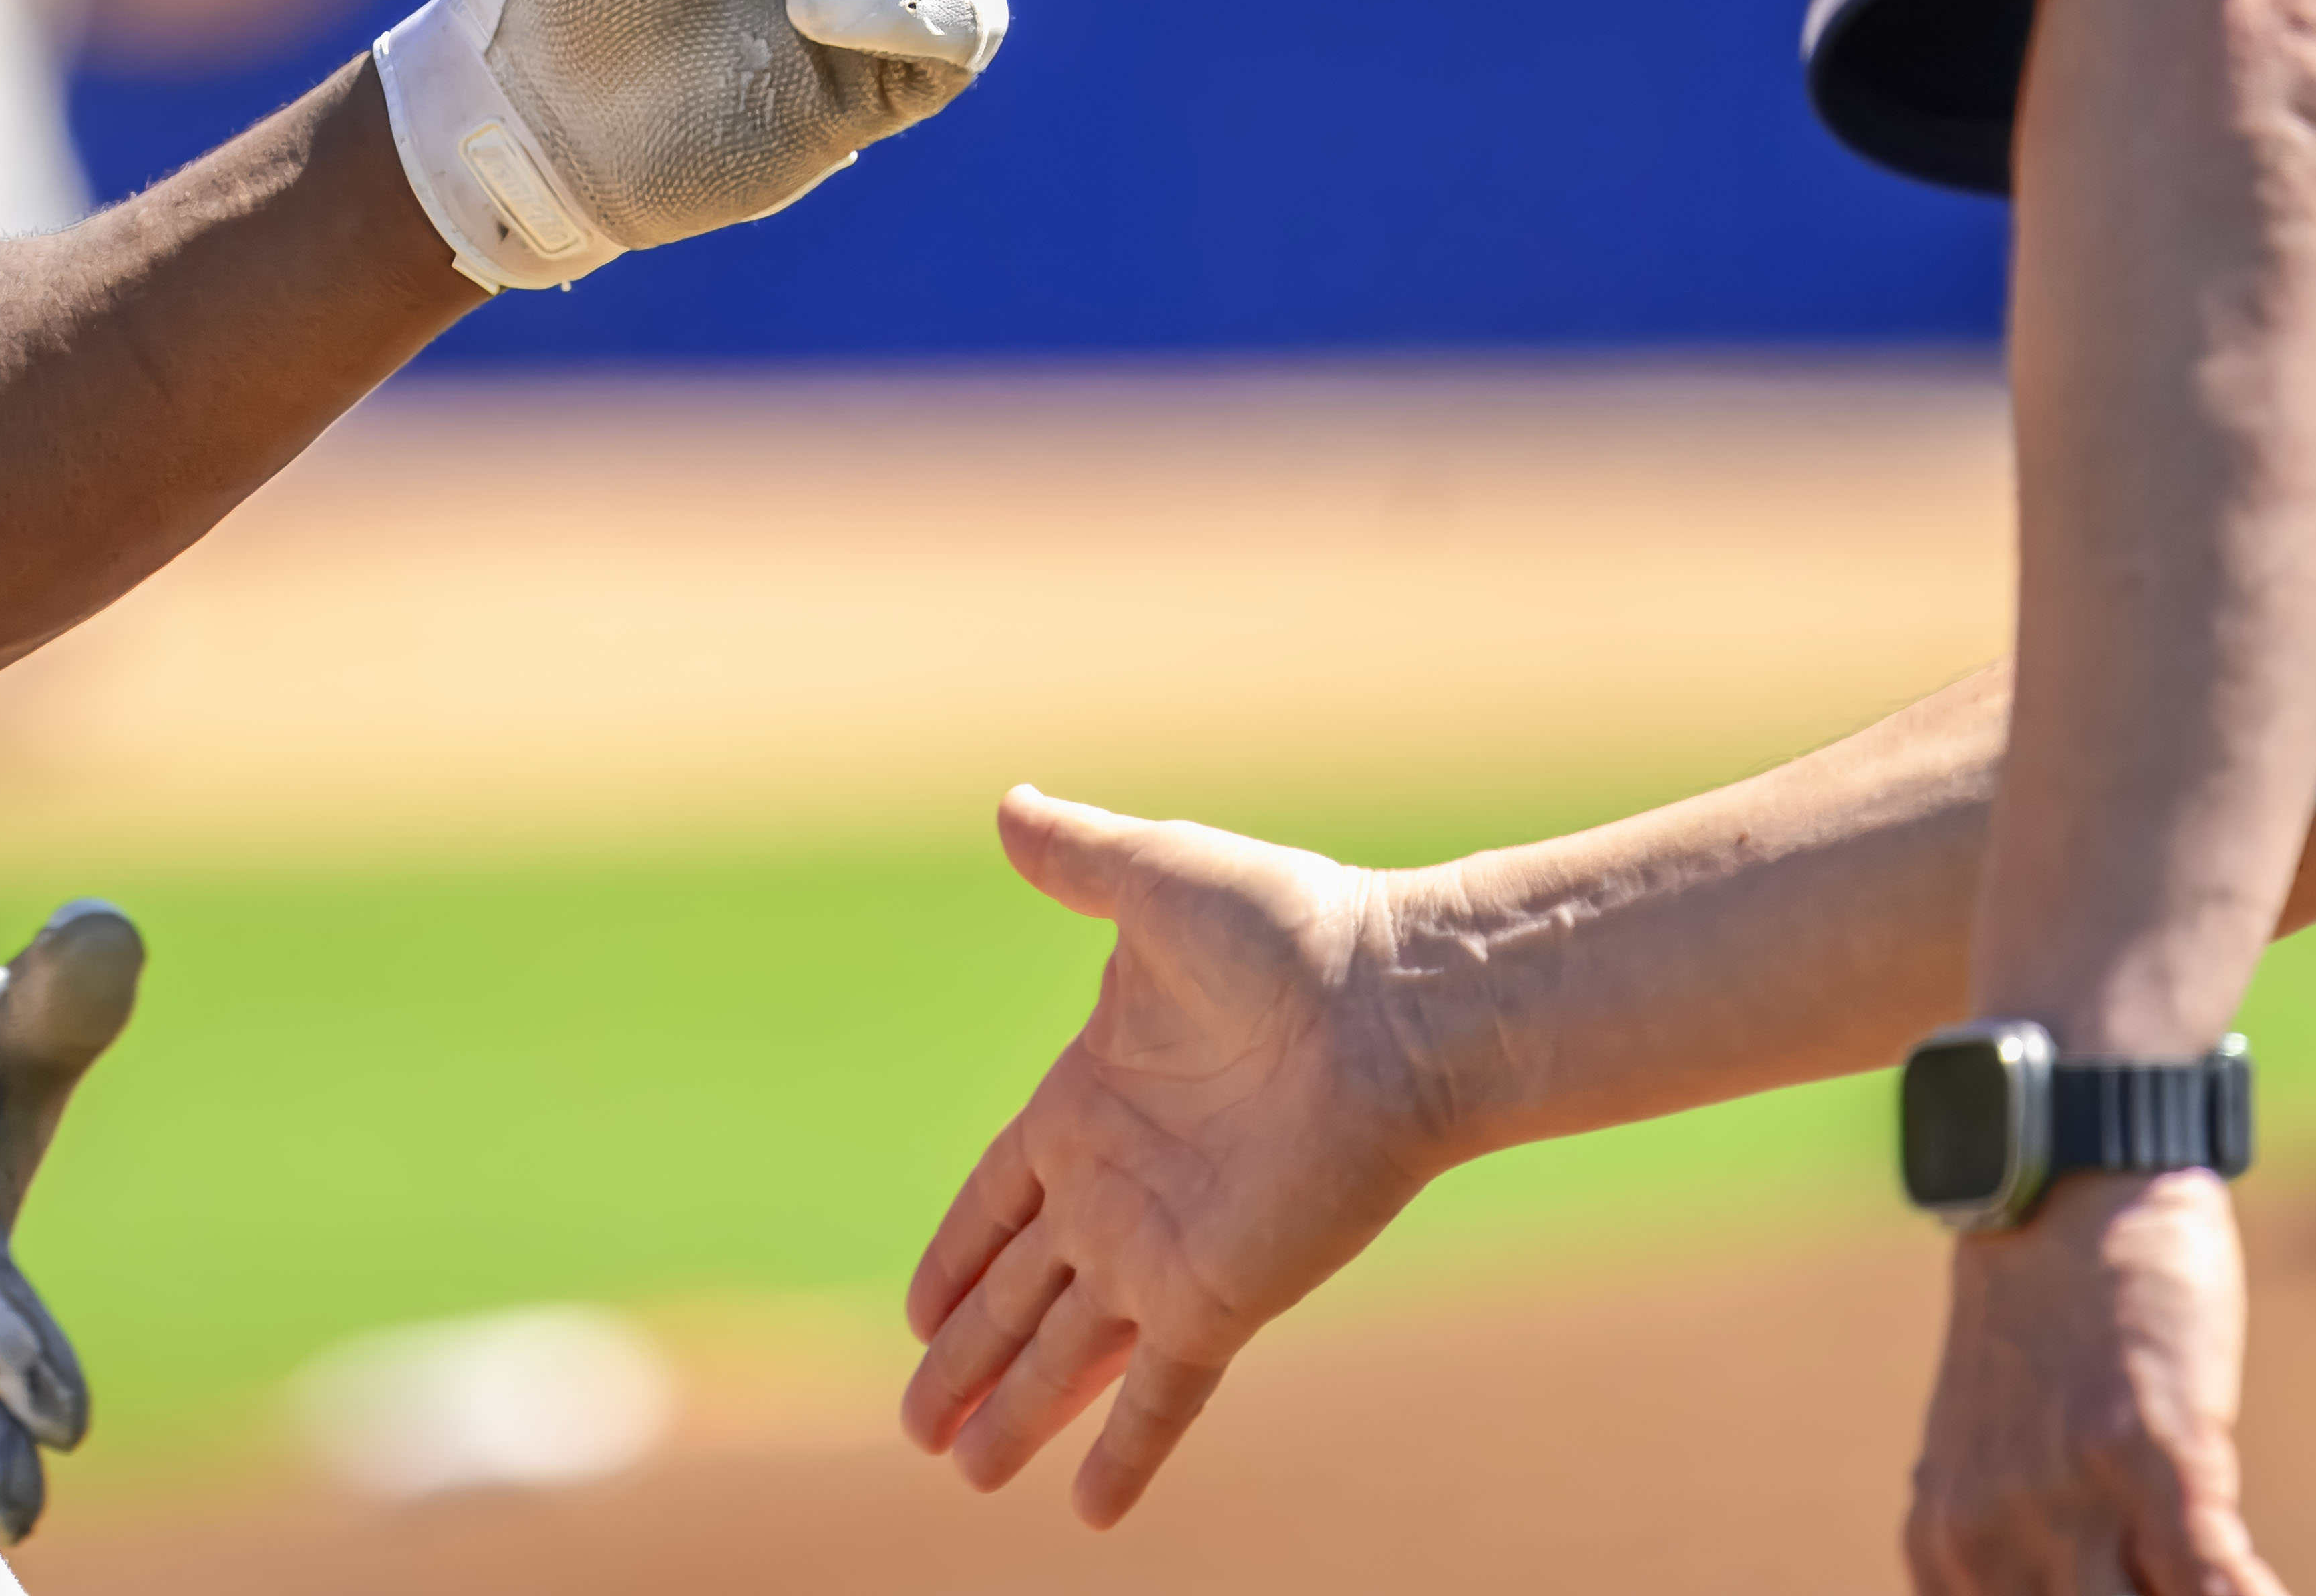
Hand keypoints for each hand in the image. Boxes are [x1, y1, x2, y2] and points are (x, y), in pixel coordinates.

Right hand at [901, 791, 1463, 1519]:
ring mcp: (1165, 1251)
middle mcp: (1118, 1190)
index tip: (915, 1315)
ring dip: (1013, 1412)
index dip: (953, 1255)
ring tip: (959, 1470)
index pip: (995, 1199)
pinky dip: (1122, 1449)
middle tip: (916, 1424)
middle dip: (963, 1361)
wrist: (1400, 1001)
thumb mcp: (1156, 880)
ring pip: (1064, 1353)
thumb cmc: (1291, 930)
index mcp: (1089, 1100)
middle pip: (1016, 1294)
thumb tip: (1010, 804)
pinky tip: (1084, 1511)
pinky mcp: (1219, 1295)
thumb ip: (1078, 859)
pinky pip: (1158, 1391)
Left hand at [1909, 1172, 2284, 1595]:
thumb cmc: (2042, 1331)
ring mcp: (2065, 1501)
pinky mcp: (2153, 1453)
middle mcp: (1984, 1542)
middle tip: (2182, 1586)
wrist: (2060, 1181)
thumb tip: (2061, 1593)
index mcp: (1942, 1555)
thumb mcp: (1989, 1463)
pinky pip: (2212, 1587)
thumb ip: (2015, 1556)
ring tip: (2239, 1587)